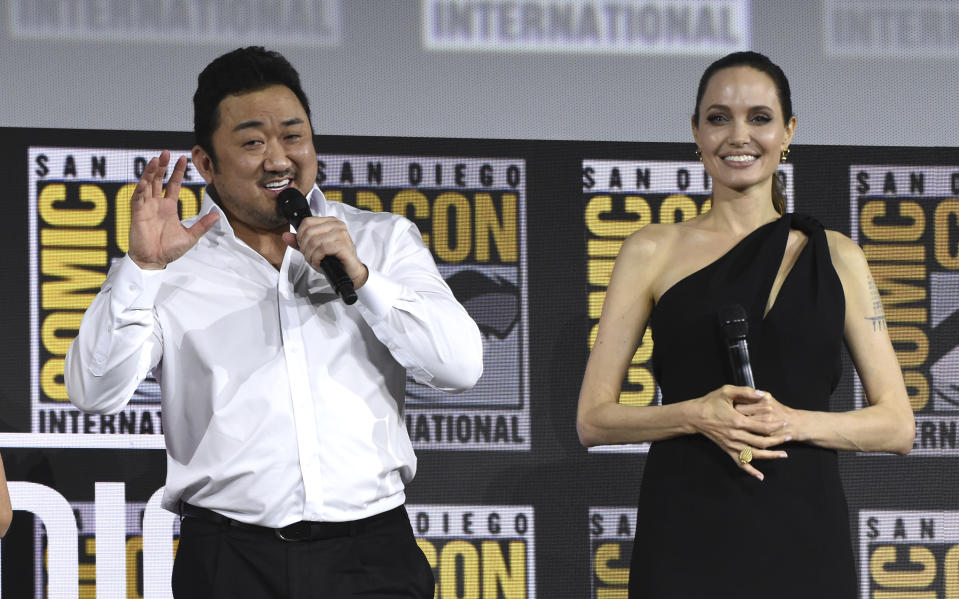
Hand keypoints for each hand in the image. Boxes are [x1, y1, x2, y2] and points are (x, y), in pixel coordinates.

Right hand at [128, 151, 218, 269]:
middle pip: (158, 180)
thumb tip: (217, 214)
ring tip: (155, 160)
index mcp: (168, 207)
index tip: (182, 159)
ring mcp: (146, 208)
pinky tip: (145, 181)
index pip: (172, 185)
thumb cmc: (169, 250)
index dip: (176, 172)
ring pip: (146, 185)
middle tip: (165, 153)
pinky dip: (141, 190)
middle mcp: (156, 204)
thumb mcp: (190, 236)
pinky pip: (138, 199)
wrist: (154, 261)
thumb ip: (202, 225)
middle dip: (161, 166)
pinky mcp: (137, 215)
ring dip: (150, 173)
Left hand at [282, 216, 368, 288]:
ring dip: (310, 255)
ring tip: (314, 261)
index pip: (307, 222)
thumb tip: (285, 236)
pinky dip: (316, 258)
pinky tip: (319, 263)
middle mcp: (337, 225)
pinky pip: (322, 249)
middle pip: (309, 232)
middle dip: (304, 247)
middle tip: (309, 257)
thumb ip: (300, 242)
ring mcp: (341, 234)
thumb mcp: (314, 249)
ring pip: (314, 241)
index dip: (300, 236)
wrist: (351, 272)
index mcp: (330, 222)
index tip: (303, 247)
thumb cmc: (335, 260)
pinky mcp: (343, 244)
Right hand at [692, 385, 790, 480]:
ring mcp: (732, 445)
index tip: (784, 422)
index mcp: (738, 421)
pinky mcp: (728, 450)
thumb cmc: (710, 402)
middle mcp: (736, 436)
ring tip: (784, 454)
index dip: (776, 425)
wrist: (695, 416)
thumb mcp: (726, 391)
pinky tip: (760, 476)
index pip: (763, 426)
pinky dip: (751, 471)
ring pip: (755, 454)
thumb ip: (745, 392)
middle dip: (778, 439)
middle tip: (789, 436)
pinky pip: (740, 463)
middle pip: (762, 442)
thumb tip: (762, 394)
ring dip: (771, 456)